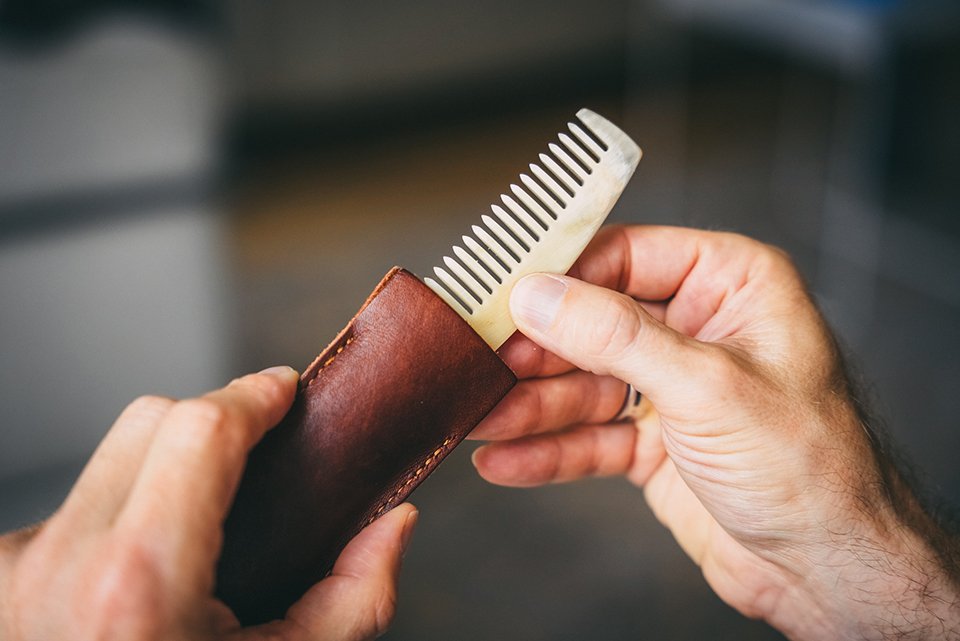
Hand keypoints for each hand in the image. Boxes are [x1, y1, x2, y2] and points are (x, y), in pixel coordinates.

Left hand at [0, 367, 417, 640]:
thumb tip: (394, 525)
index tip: (284, 391)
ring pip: (108, 459)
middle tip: (260, 452)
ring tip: (202, 529)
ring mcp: (16, 567)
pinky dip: (122, 513)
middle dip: (215, 421)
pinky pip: (75, 505)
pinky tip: (142, 570)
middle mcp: (61, 564)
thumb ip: (354, 601)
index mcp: (140, 587)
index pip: (198, 427)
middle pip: (152, 420)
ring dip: (165, 469)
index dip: (253, 394)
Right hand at [470, 225, 959, 639]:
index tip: (506, 293)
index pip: (627, 255)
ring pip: (584, 383)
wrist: (827, 570)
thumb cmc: (808, 467)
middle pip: (593, 322)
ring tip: (483, 420)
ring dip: (531, 406)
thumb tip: (538, 296)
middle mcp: (698, 329)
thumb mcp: (706, 386)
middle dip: (537, 351)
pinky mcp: (654, 443)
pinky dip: (548, 450)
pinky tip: (505, 460)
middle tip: (483, 365)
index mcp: (731, 286)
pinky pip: (590, 437)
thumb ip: (615, 337)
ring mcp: (672, 388)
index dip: (564, 274)